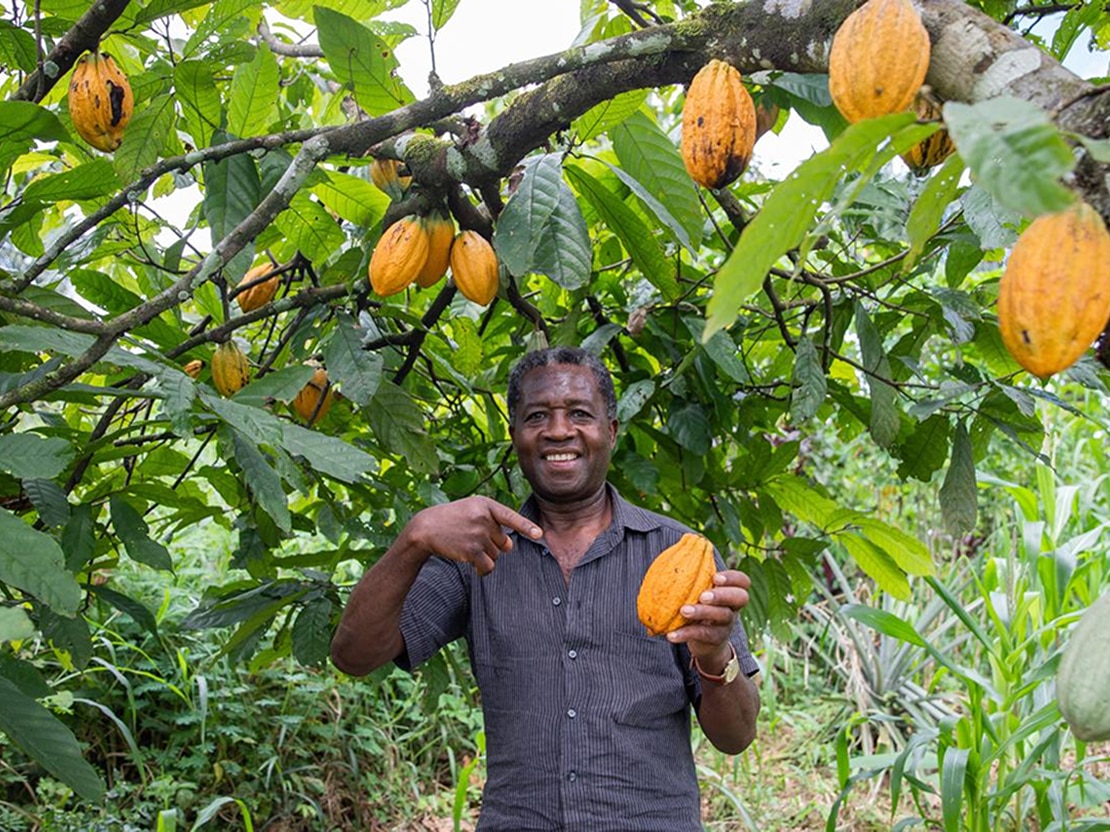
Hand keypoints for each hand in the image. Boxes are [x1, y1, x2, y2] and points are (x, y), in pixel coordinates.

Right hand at [405, 496, 542, 575]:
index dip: (525, 526)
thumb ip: (493, 522)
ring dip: (485, 556)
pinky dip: (482, 569)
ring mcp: (477, 535)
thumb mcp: (472, 510)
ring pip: (496, 555)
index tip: (538, 534)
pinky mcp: (471, 551)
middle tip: (473, 538)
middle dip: (493, 545)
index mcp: (486, 505)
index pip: (510, 516)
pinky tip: (472, 564)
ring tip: (467, 546)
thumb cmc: (452, 519)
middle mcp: (484, 518)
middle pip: (504, 542)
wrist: (426, 528)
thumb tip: (510, 546)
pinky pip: (488, 566)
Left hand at [666, 570, 751, 671]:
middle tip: (703, 595)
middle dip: (722, 595)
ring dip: (702, 612)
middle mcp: (733, 607)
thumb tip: (683, 542)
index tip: (715, 577)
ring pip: (721, 616)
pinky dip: (686, 634)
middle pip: (740, 598)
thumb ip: (697, 573)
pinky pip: (702, 635)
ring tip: (683, 610)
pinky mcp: (716, 639)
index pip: (742, 581)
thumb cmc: (700, 606)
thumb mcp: (701, 590)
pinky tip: (671, 634)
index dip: (733, 578)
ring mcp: (727, 624)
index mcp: (731, 591)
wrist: (706, 642)